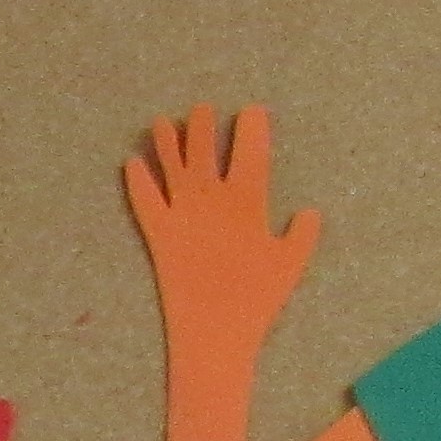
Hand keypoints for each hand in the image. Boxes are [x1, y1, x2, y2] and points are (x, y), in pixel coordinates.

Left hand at [123, 105, 321, 353]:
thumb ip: (303, 234)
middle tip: (201, 111)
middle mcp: (210, 196)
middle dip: (202, 124)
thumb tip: (310, 212)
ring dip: (166, 141)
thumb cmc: (258, 297)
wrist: (214, 329)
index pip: (250, 150)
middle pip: (203, 147)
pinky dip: (136, 180)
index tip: (251, 110)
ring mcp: (180, 212)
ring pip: (170, 165)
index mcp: (247, 199)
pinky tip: (130, 163)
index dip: (251, 126)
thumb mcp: (292, 264)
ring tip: (162, 123)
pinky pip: (143, 199)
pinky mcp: (156, 233)